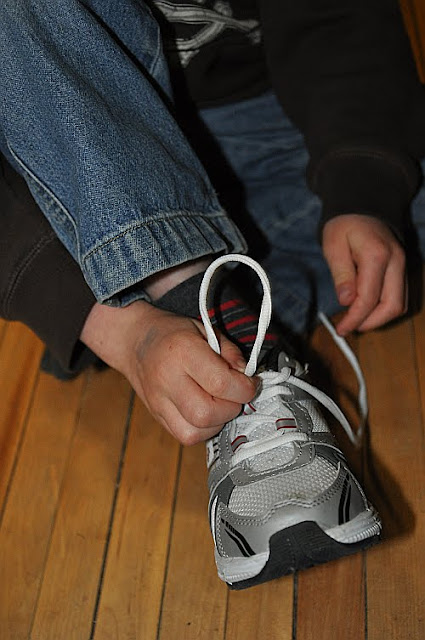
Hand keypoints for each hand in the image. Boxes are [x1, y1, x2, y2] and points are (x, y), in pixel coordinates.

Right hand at [80, 301, 257, 444]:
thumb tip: (247, 378)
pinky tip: (207, 412)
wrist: (135, 340)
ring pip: (195, 432)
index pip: (220, 383)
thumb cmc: (174, 333)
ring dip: (217, 422)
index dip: (244, 388)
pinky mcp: (157, 416)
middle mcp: (167, 379)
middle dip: (231, 408)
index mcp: (182, 351)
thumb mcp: (207, 330)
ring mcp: (158, 401)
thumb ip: (230, 353)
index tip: (250, 383)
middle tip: (234, 395)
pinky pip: (185, 436)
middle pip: (206, 414)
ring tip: (220, 403)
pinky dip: (203, 429)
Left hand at [322, 214, 406, 335]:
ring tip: (357, 320)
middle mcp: (396, 262)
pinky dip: (385, 308)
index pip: (369, 298)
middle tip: (350, 328)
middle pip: (393, 306)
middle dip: (371, 322)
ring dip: (379, 318)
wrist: (363, 205)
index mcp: (377, 256)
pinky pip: (399, 295)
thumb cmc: (345, 224)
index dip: (355, 318)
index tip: (342, 329)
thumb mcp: (333, 246)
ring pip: (400, 304)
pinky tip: (367, 310)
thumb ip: (341, 274)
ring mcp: (403, 265)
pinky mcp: (402, 268)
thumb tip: (347, 300)